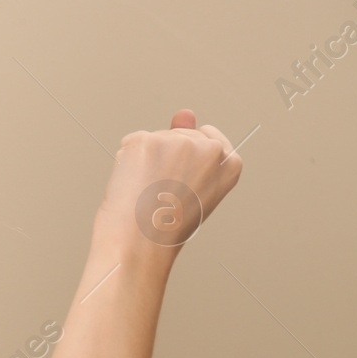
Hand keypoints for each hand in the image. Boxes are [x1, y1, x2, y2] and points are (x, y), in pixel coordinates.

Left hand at [91, 109, 242, 264]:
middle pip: (179, 136)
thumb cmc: (166, 226)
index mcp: (230, 162)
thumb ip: (193, 145)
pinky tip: (132, 183)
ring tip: (147, 193)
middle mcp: (209, 147)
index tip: (181, 179)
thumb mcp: (193, 187)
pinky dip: (127, 161)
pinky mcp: (146, 140)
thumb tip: (184, 113)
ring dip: (145, 161)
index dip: (188, 160)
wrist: (139, 244)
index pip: (209, 138)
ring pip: (155, 139)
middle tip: (161, 194)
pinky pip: (133, 142)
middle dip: (165, 159)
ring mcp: (176, 141)